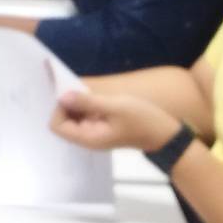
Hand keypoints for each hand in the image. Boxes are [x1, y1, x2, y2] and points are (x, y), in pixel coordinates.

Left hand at [49, 90, 180, 152]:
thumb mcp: (115, 107)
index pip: (57, 126)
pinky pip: (85, 113)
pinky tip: (90, 91)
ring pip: (73, 116)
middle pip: (63, 120)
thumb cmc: (142, 120)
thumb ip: (88, 102)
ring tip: (81, 85)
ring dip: (74, 101)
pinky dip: (84, 102)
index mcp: (88, 138)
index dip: (59, 108)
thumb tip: (62, 96)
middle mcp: (87, 137)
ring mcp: (95, 131)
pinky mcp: (102, 124)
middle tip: (73, 84)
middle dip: (65, 102)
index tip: (70, 93)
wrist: (165, 133)